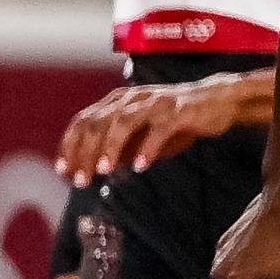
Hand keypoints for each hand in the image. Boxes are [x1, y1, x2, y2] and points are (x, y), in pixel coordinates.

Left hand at [59, 79, 246, 184]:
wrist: (217, 101)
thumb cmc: (173, 121)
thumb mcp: (139, 137)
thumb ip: (116, 150)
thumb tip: (87, 170)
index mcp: (116, 102)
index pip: (82, 122)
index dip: (69, 146)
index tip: (62, 171)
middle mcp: (131, 98)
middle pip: (97, 123)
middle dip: (84, 153)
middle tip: (80, 180)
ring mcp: (154, 102)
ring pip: (123, 122)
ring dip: (110, 147)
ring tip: (103, 171)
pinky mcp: (178, 109)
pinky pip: (159, 129)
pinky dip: (147, 148)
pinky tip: (140, 166)